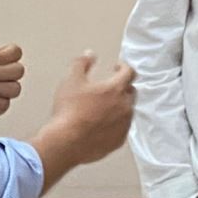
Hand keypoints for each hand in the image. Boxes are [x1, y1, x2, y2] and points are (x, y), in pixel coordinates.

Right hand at [45, 51, 136, 165]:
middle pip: (131, 91)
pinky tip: (103, 125)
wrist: (66, 142)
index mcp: (116, 89)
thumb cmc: (69, 111)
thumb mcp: (71, 80)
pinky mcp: (118, 140)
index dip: (123, 67)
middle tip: (110, 87)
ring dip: (120, 106)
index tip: (116, 67)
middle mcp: (125, 106)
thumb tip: (89, 54)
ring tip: (105, 107)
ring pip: (128, 111)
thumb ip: (82, 63)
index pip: (129, 72)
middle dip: (123, 87)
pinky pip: (122, 128)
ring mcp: (124, 125)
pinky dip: (116, 124)